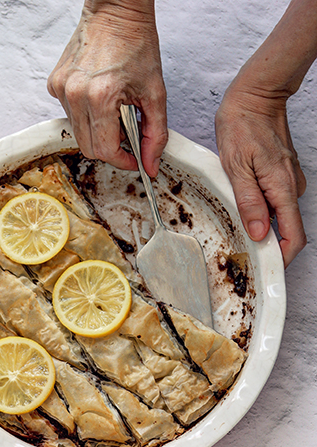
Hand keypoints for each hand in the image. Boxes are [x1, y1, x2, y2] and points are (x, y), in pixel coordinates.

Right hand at [47, 3, 167, 175]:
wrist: (116, 11)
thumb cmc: (135, 42)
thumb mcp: (155, 93)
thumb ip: (155, 133)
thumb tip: (150, 163)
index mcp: (101, 96)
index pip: (105, 151)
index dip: (123, 160)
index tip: (133, 158)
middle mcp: (76, 94)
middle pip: (88, 147)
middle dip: (109, 148)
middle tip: (125, 133)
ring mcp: (62, 88)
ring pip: (78, 132)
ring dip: (97, 130)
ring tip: (113, 108)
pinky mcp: (55, 83)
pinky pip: (68, 114)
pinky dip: (84, 113)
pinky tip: (97, 96)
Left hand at [215, 83, 306, 267]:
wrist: (256, 94)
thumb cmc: (243, 124)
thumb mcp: (237, 166)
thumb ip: (249, 202)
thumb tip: (260, 232)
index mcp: (282, 188)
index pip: (293, 237)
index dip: (282, 259)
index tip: (266, 269)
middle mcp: (291, 187)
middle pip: (286, 230)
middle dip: (267, 244)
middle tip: (240, 250)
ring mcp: (289, 181)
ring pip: (279, 215)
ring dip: (262, 224)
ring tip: (236, 221)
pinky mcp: (283, 175)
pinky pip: (275, 201)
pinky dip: (261, 208)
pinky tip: (242, 201)